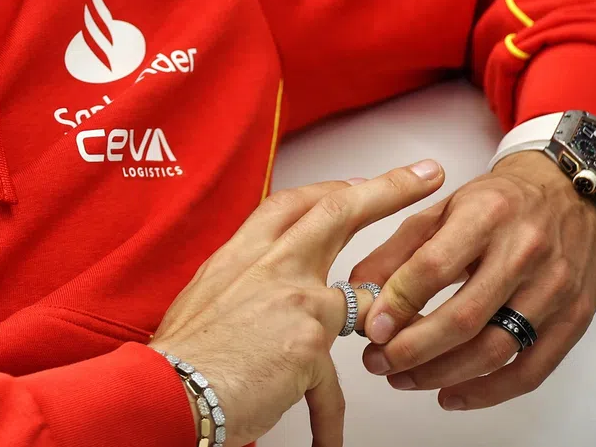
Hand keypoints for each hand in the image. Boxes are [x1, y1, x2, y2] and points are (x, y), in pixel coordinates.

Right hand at [150, 160, 444, 446]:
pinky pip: (332, 387)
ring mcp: (295, 301)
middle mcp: (271, 266)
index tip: (360, 183)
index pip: (294, 203)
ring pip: (363, 297)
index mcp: (243, 253)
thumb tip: (261, 290)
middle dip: (390, 188)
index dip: (333, 188)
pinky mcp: (309, 347)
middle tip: (425, 176)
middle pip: (339, 212)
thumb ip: (242, 284)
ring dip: (389, 313)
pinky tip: (330, 441)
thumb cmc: (181, 353)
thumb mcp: (205, 295)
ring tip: (415, 327)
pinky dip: (328, 420)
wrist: (170, 387)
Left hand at [348, 149, 595, 410]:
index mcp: (487, 216)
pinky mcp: (575, 319)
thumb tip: (357, 289)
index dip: (397, 302)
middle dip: (413, 349)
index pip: (434, 267)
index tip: (370, 328)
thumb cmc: (501, 201)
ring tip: (403, 378)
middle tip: (378, 362)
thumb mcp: (445, 207)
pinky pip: (530, 371)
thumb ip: (399, 248)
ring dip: (441, 374)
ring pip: (494, 350)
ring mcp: (555, 289)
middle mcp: (525, 252)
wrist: (571, 192)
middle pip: (463, 318)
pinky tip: (451, 395)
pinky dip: (488, 392)